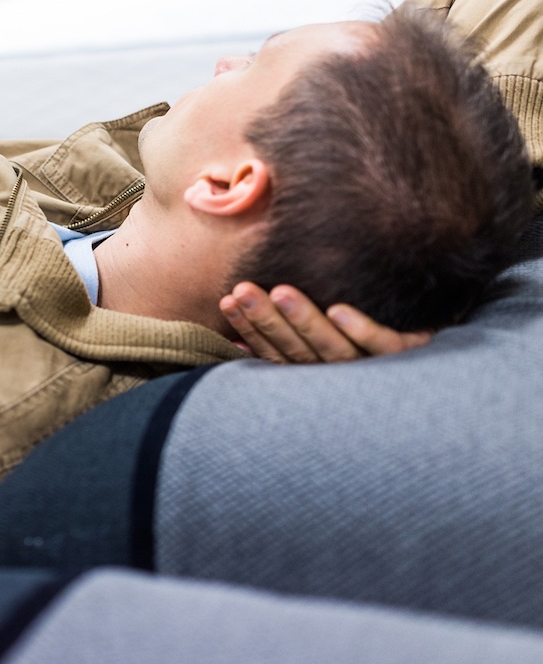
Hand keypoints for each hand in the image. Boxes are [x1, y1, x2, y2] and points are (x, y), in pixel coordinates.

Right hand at [219, 282, 432, 363]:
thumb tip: (242, 341)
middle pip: (298, 350)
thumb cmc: (376, 359)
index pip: (276, 353)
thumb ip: (291, 345)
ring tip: (280, 293)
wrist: (450, 385)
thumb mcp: (330, 351)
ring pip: (332, 348)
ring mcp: (372, 369)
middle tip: (242, 292)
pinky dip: (361, 330)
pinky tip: (339, 311)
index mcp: (318, 377)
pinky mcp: (407, 357)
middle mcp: (340, 379)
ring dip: (304, 321)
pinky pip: (382, 344)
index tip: (228, 300)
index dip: (251, 328)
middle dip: (266, 320)